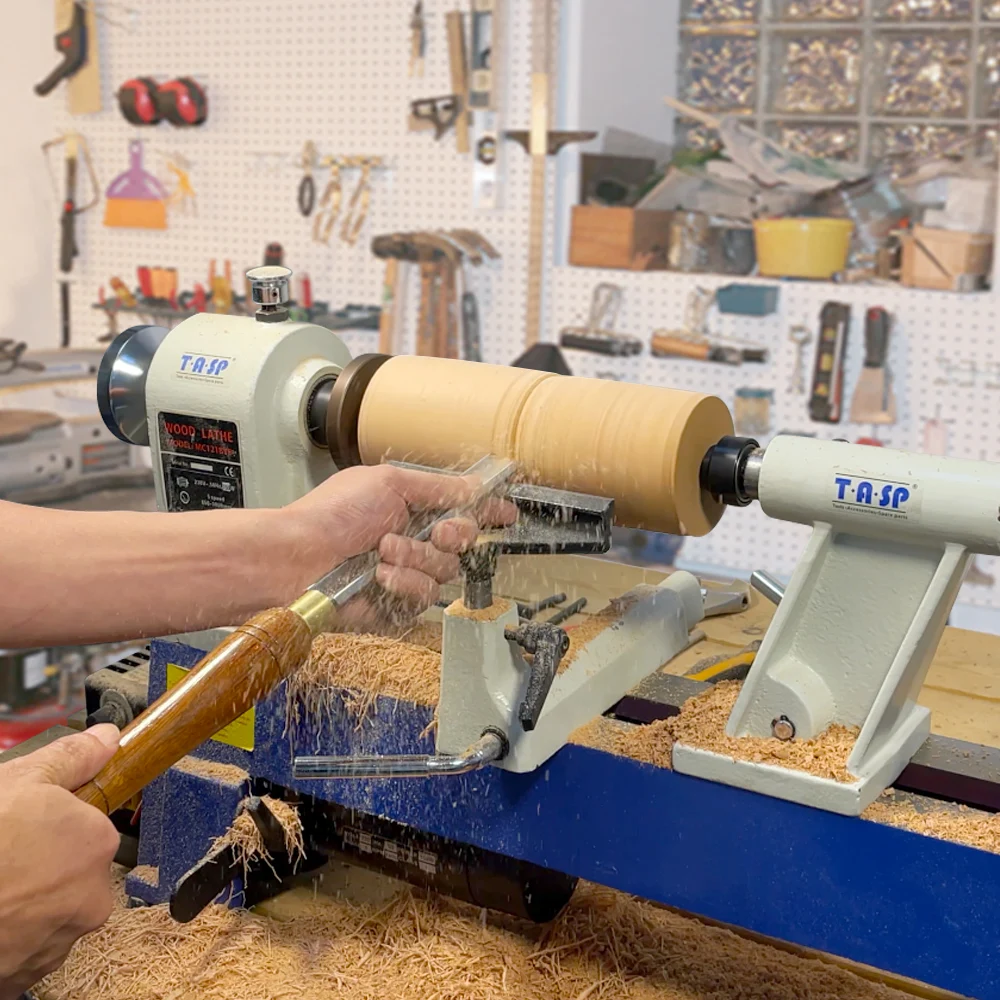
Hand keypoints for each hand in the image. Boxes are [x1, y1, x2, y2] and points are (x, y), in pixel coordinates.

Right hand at [0, 725, 120, 998]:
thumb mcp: (21, 780)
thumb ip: (72, 758)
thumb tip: (111, 738)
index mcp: (96, 844)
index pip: (88, 829)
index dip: (53, 824)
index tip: (22, 824)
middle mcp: (91, 898)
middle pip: (70, 874)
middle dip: (41, 865)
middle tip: (0, 854)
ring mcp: (58, 943)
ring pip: (47, 913)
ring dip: (23, 903)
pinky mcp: (25, 978)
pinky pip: (24, 947)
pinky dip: (7, 936)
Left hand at [285, 464, 489, 609]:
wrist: (298, 557)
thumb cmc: (331, 515)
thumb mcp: (388, 484)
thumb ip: (438, 487)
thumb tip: (473, 487)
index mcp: (411, 508)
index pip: (461, 509)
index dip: (486, 511)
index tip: (506, 512)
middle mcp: (413, 541)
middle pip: (465, 542)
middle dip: (456, 535)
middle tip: (438, 532)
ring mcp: (406, 574)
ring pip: (446, 571)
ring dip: (417, 558)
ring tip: (383, 551)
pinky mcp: (397, 604)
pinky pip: (424, 596)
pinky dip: (404, 583)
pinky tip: (379, 577)